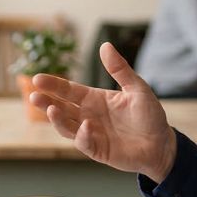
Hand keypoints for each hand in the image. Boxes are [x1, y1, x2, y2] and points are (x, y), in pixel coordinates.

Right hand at [29, 42, 176, 183]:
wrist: (162, 145)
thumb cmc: (150, 116)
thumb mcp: (137, 89)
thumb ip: (120, 69)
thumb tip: (105, 45)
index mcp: (94, 99)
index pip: (69, 90)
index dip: (53, 84)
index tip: (37, 79)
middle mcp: (88, 116)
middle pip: (61, 107)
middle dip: (46, 101)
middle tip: (33, 95)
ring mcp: (91, 134)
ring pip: (66, 126)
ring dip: (57, 119)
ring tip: (51, 109)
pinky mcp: (97, 150)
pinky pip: (84, 143)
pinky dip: (82, 135)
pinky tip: (86, 127)